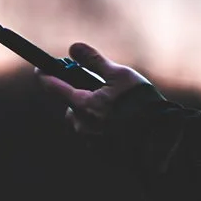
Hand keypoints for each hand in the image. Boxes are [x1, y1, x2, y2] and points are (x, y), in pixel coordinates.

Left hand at [38, 43, 152, 135]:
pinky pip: (96, 135)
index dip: (45, 75)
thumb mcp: (120, 75)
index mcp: (83, 104)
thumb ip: (94, 61)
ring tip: (119, 110)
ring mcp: (91, 141)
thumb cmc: (141, 104)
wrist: (159, 140)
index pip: (53, 87)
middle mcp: (82, 125)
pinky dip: (104, 128)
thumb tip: (74, 48)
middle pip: (71, 106)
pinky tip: (123, 124)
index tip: (40, 69)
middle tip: (101, 90)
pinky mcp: (101, 152)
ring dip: (94, 113)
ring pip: (84, 122)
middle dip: (82, 96)